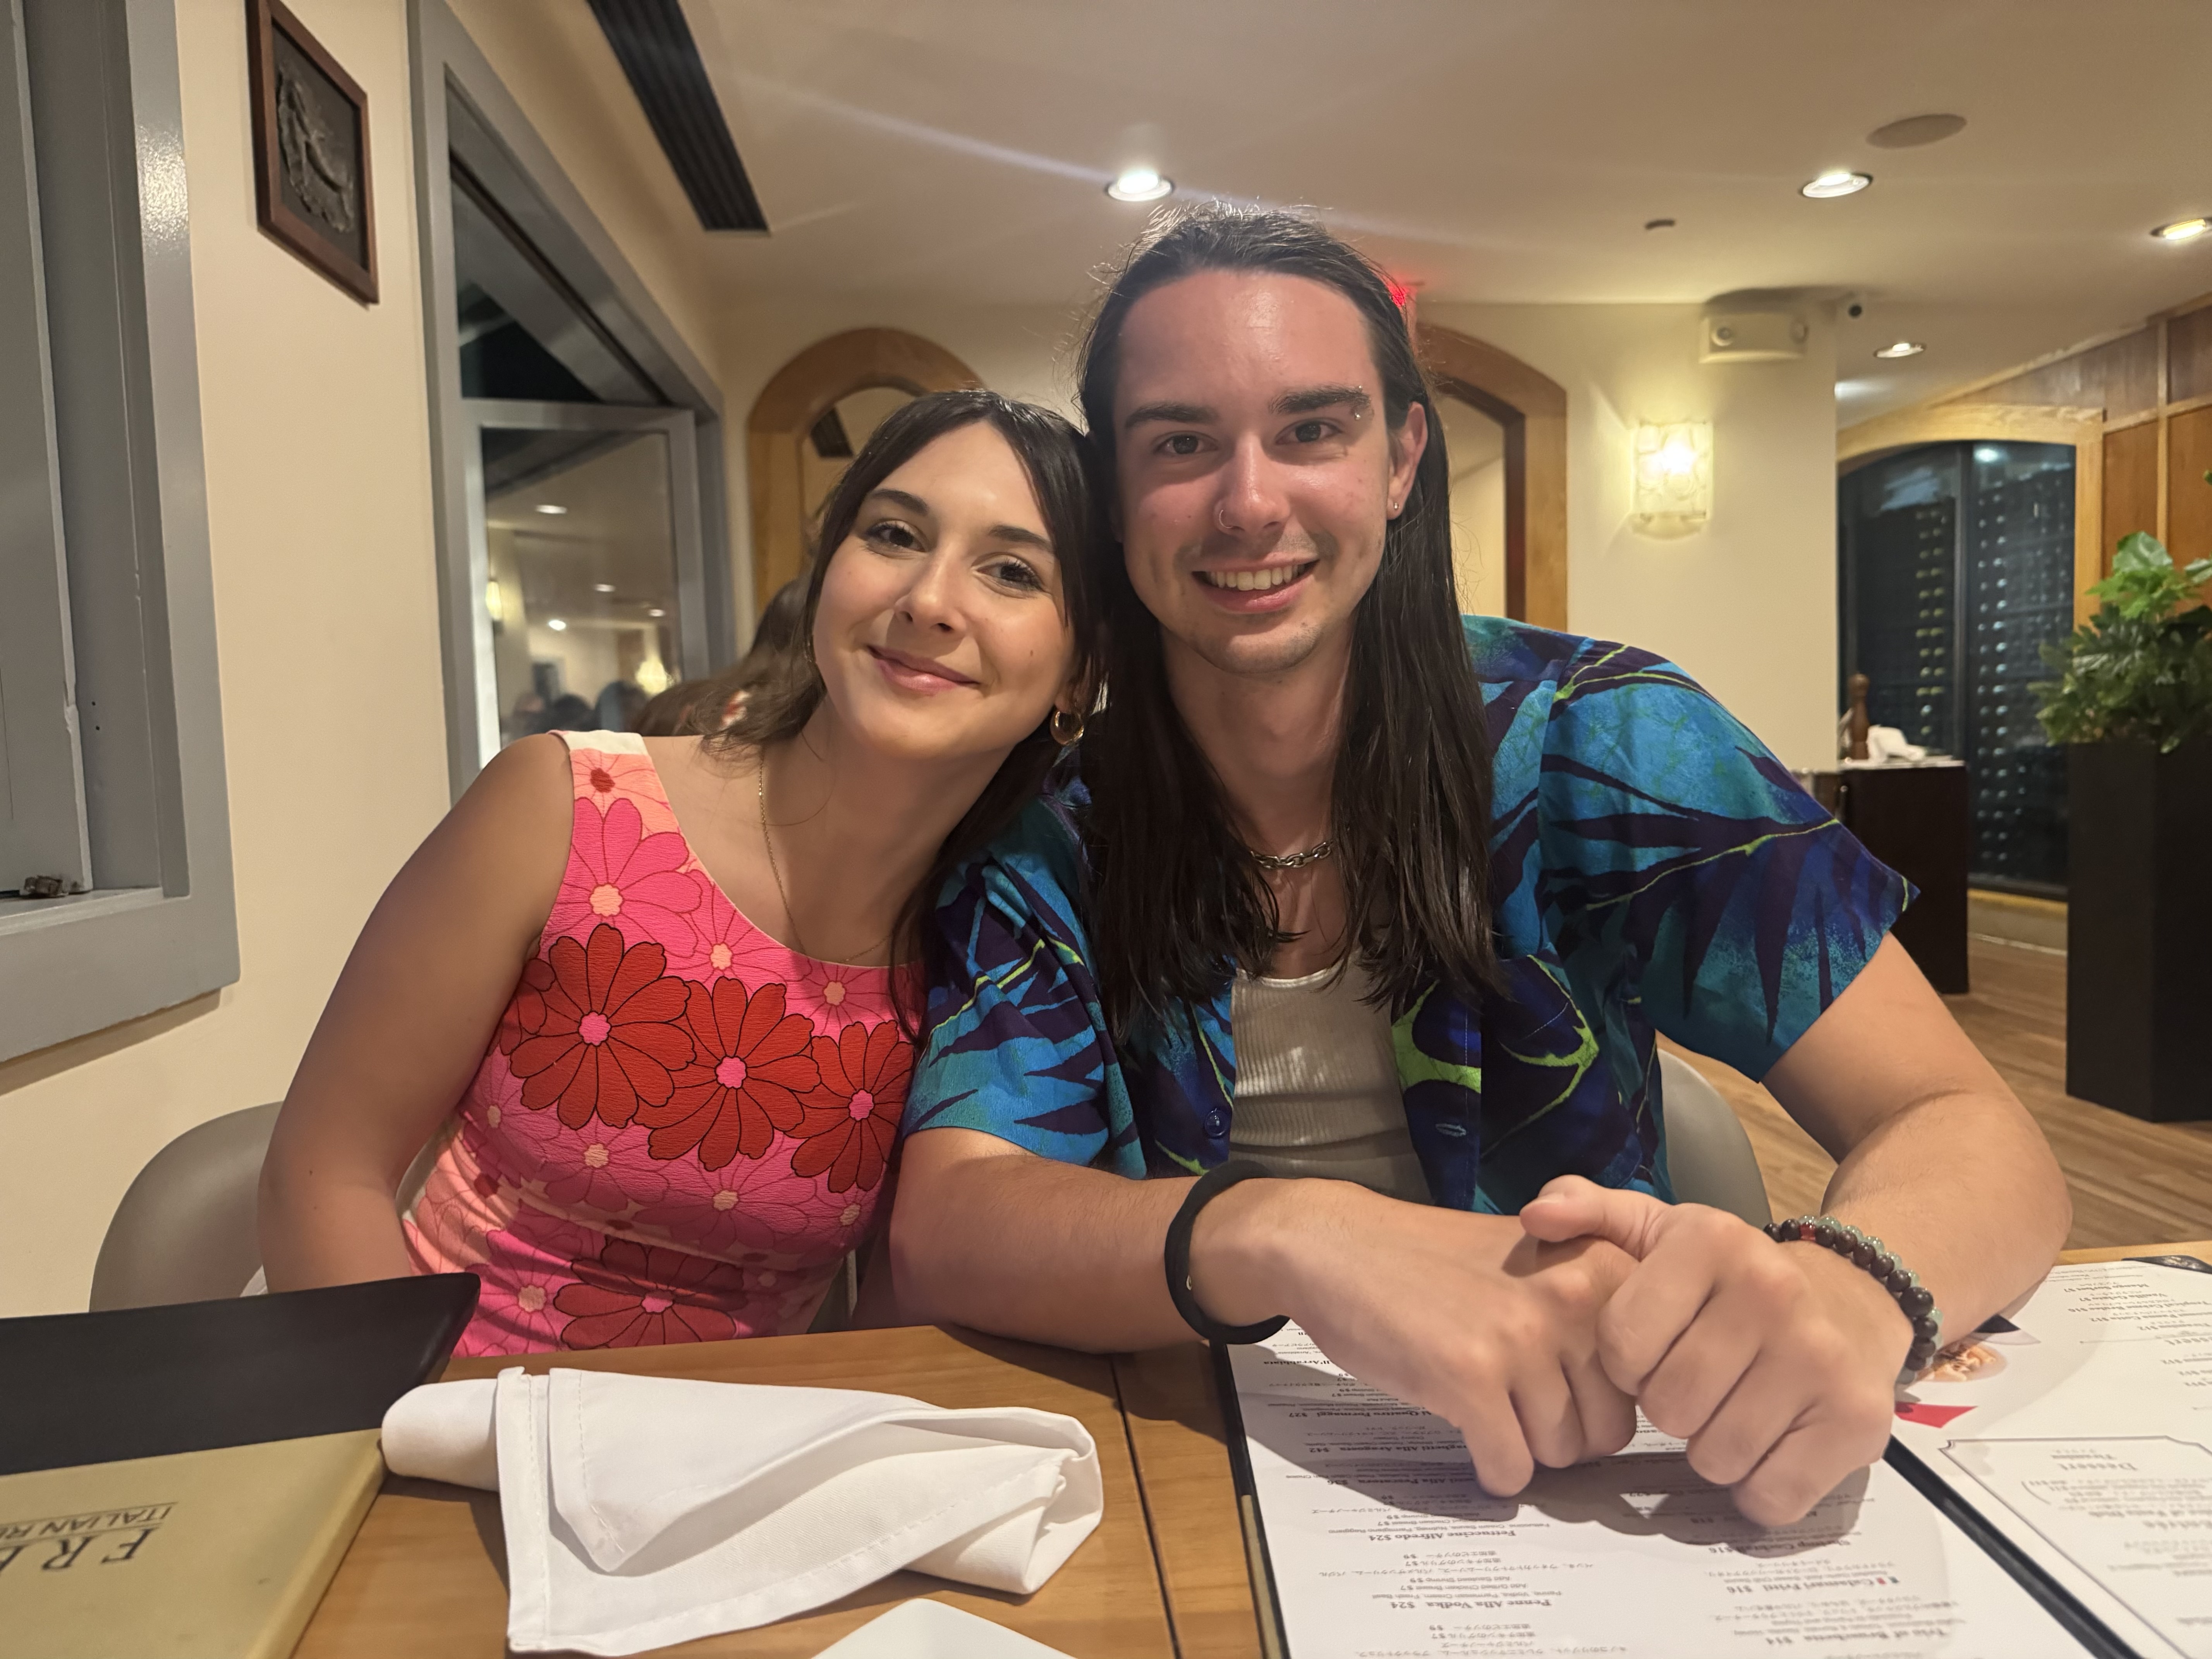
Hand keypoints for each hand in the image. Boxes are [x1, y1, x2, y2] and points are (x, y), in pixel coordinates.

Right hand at [1192, 1180, 1638, 1497]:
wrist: (1339, 1246)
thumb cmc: (1434, 1262)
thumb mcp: (1536, 1261)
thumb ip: (1591, 1314)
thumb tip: (1629, 1403)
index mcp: (1601, 1266)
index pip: (1644, 1379)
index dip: (1600, 1397)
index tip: (1560, 1385)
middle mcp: (1573, 1299)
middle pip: (1609, 1429)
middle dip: (1565, 1432)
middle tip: (1518, 1404)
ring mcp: (1521, 1340)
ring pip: (1561, 1455)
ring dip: (1523, 1446)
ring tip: (1485, 1404)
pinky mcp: (1469, 1380)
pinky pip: (1510, 1469)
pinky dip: (1490, 1467)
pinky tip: (1463, 1426)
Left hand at [1519, 1177, 1909, 1525]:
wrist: (1853, 1299)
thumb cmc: (1731, 1276)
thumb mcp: (1660, 1230)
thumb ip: (1590, 1213)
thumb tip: (1537, 1214)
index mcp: (1711, 1242)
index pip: (1620, 1343)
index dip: (1626, 1362)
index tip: (1654, 1348)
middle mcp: (1772, 1292)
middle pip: (1667, 1407)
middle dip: (1670, 1407)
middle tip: (1699, 1382)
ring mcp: (1821, 1359)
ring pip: (1715, 1457)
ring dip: (1712, 1448)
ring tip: (1734, 1406)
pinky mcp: (1856, 1423)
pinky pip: (1770, 1496)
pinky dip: (1759, 1488)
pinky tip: (1771, 1441)